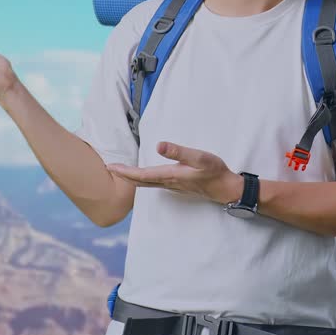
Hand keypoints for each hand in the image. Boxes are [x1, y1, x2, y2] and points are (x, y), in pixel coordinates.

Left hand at [108, 142, 242, 204]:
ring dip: (132, 178)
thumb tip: (159, 145)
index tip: (110, 167)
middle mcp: (168, 183)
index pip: (141, 175)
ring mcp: (173, 186)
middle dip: (124, 176)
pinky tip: (144, 177)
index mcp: (170, 175)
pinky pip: (154, 184)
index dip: (124, 171)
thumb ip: (179, 152)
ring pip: (147, 184)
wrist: (226, 188)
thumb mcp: (199, 158)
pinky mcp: (178, 185)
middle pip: (140, 181)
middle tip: (109, 169)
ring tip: (121, 172)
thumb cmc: (214, 172)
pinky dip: (144, 180)